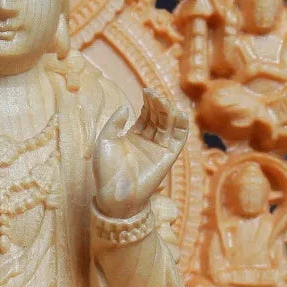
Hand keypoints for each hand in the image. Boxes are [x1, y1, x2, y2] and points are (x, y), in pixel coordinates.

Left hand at [92, 88, 189, 219]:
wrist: (115, 195)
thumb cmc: (106, 170)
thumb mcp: (105, 141)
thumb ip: (114, 122)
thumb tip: (127, 107)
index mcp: (134, 135)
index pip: (146, 114)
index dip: (148, 102)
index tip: (146, 91)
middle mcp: (149, 140)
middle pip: (159, 116)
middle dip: (158, 104)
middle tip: (154, 94)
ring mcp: (159, 148)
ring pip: (169, 124)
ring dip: (169, 111)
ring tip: (164, 101)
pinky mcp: (168, 157)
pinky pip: (179, 139)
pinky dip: (181, 125)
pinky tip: (178, 113)